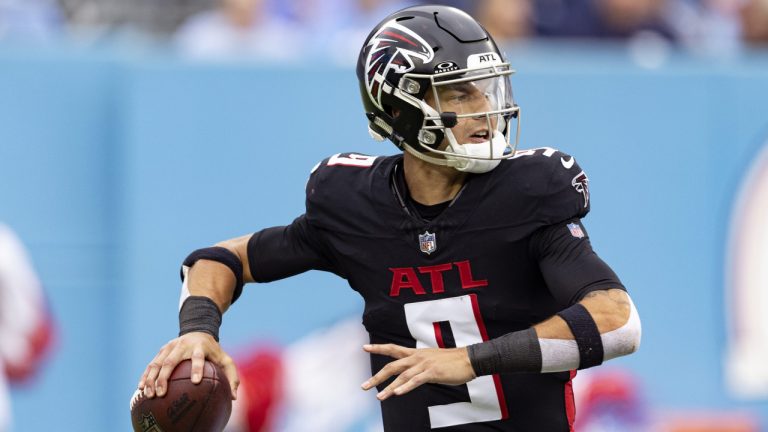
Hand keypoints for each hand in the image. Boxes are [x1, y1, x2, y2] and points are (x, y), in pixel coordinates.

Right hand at [138, 332, 238, 399]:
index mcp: (200, 347)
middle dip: (165, 378)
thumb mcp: (225, 360)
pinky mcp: (162, 350)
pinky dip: (146, 375)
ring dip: (151, 379)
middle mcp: (183, 345)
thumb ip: (232, 377)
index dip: (197, 368)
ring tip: (149, 395)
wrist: (198, 330)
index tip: (196, 382)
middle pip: (171, 361)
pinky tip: (141, 388)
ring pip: (157, 363)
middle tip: (162, 394)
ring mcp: (170, 347)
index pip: (198, 357)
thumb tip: (233, 397)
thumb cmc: (213, 351)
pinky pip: (152, 364)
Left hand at [360, 344, 475, 400]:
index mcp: (416, 353)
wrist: (469, 359)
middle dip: (377, 377)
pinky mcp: (433, 372)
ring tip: (379, 397)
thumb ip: (419, 366)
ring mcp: (424, 364)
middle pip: (392, 366)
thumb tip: (410, 374)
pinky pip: (416, 381)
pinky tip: (397, 393)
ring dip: (389, 388)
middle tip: (364, 386)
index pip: (393, 349)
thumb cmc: (451, 362)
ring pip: (402, 376)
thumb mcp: (431, 360)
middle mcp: (417, 357)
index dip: (378, 348)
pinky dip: (406, 387)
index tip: (364, 348)